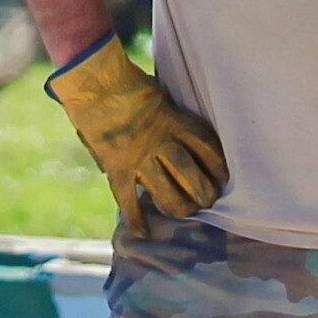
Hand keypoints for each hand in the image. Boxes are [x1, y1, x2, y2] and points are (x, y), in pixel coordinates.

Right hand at [47, 34, 226, 224]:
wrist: (94, 84)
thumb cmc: (128, 84)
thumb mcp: (160, 96)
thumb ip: (171, 118)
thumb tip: (181, 136)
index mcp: (175, 121)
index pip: (207, 148)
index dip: (218, 166)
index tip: (223, 177)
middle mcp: (161, 142)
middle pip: (191, 175)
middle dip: (203, 193)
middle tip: (206, 200)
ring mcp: (138, 157)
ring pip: (166, 193)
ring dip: (179, 207)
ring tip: (185, 212)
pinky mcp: (117, 168)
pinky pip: (128, 200)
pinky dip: (135, 220)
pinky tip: (143, 233)